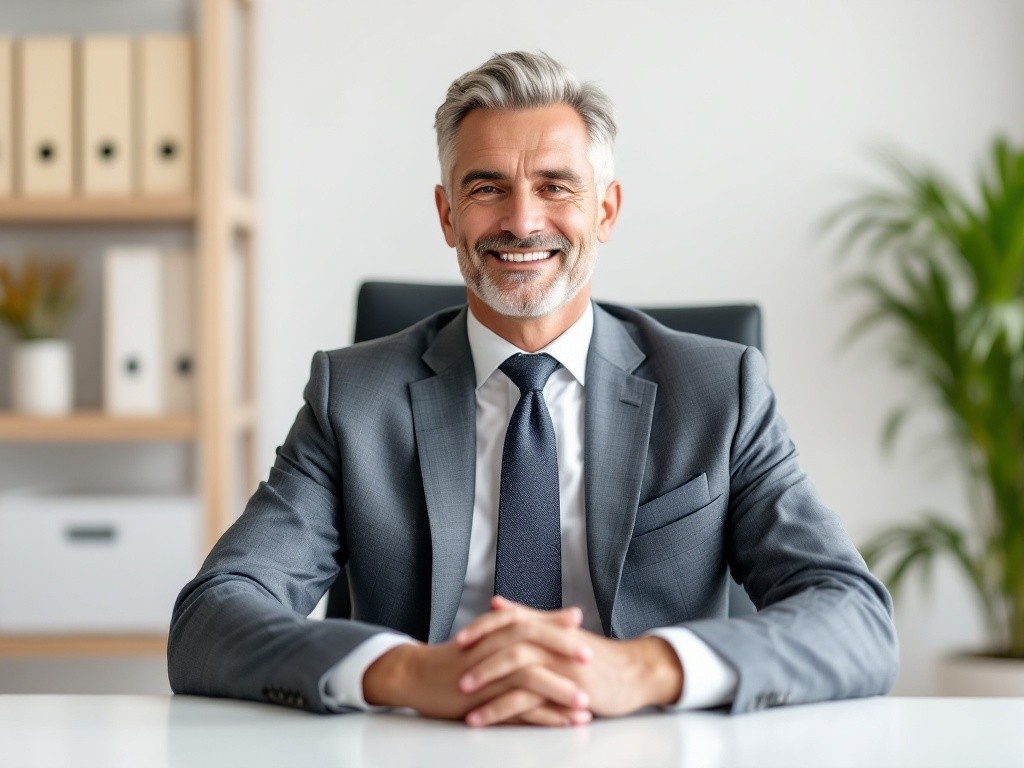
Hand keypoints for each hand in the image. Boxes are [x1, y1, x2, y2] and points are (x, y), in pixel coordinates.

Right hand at [363, 604, 592, 725]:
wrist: (416, 676)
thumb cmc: (458, 658)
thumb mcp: (492, 636)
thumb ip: (528, 625)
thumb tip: (570, 615)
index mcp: (495, 633)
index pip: (531, 624)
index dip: (558, 629)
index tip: (586, 634)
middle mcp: (491, 650)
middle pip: (531, 644)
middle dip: (563, 652)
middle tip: (592, 660)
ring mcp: (485, 676)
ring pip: (526, 679)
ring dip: (558, 691)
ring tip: (584, 702)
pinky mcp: (480, 701)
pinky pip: (515, 709)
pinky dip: (541, 717)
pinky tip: (561, 723)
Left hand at [455, 596, 683, 723]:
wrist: (635, 673)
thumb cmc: (596, 656)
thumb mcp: (561, 633)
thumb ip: (529, 618)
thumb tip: (498, 603)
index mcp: (550, 626)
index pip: (511, 619)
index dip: (484, 627)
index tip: (460, 639)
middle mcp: (554, 641)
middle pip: (509, 641)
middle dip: (479, 657)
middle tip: (454, 671)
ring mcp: (561, 664)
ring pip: (516, 669)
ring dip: (486, 685)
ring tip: (463, 701)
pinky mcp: (568, 688)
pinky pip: (528, 699)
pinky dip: (502, 709)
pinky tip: (483, 719)